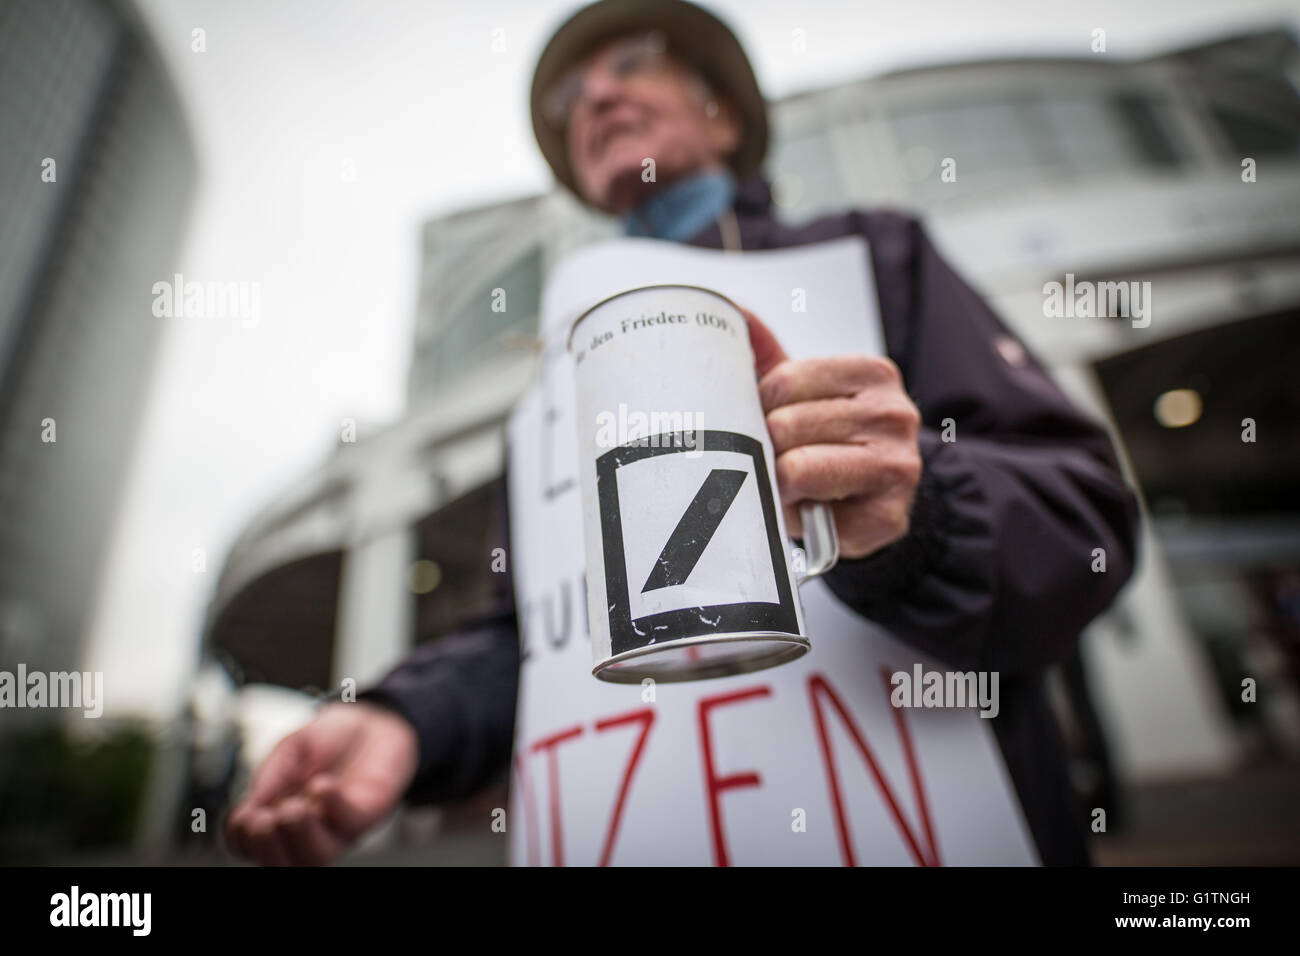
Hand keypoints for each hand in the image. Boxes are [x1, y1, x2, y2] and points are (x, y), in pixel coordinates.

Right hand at [224, 700, 418, 865]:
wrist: (372, 720)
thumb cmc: (328, 741)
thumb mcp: (290, 750)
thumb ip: (273, 774)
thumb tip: (251, 804)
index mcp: (277, 817)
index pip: (251, 846)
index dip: (241, 839)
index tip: (240, 815)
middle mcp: (306, 831)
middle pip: (282, 864)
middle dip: (267, 848)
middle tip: (261, 821)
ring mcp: (337, 828)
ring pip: (316, 857)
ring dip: (299, 836)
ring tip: (292, 807)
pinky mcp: (367, 815)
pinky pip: (349, 824)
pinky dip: (332, 806)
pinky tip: (321, 785)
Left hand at [741, 307, 922, 559]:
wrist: (873, 506)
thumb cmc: (829, 448)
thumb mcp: (803, 398)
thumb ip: (769, 356)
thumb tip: (730, 307)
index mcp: (873, 374)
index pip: (783, 380)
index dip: (760, 409)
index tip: (770, 425)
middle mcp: (894, 413)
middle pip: (786, 424)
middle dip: (767, 449)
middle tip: (779, 464)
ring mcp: (897, 464)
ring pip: (797, 466)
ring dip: (779, 483)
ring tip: (793, 488)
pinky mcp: (888, 514)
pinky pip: (812, 509)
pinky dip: (795, 514)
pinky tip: (810, 511)